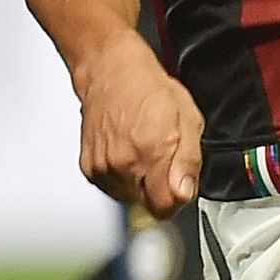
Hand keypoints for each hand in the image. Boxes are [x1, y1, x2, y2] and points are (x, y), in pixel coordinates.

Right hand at [76, 44, 204, 215]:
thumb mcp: (189, 118)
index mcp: (151, 151)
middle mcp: (123, 163)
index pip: (164, 208)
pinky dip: (121, 177)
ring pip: (130, 198)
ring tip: (142, 150)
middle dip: (160, 189)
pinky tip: (126, 151)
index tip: (179, 185)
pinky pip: (112, 188)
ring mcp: (103, 167)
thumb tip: (185, 192)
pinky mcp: (89, 167)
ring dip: (139, 183)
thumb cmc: (147, 87)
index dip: (177, 198)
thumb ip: (189, 162)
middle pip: (147, 205)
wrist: (110, 71)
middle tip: (162, 158)